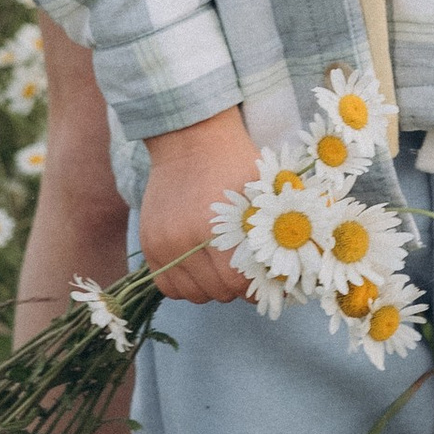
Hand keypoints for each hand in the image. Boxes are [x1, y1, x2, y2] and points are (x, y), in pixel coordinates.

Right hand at [141, 105, 259, 301]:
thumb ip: (273, 236)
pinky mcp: (149, 244)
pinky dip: (185, 284)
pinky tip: (199, 268)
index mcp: (215, 228)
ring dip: (211, 287)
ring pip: (192, 294)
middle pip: (217, 292)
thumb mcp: (261, 195)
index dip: (257, 286)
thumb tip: (285, 279)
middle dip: (237, 286)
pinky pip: (167, 285)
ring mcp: (162, 244)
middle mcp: (183, 241)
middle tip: (247, 270)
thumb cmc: (235, 164)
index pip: (238, 283)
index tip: (267, 279)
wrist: (191, 139)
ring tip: (222, 266)